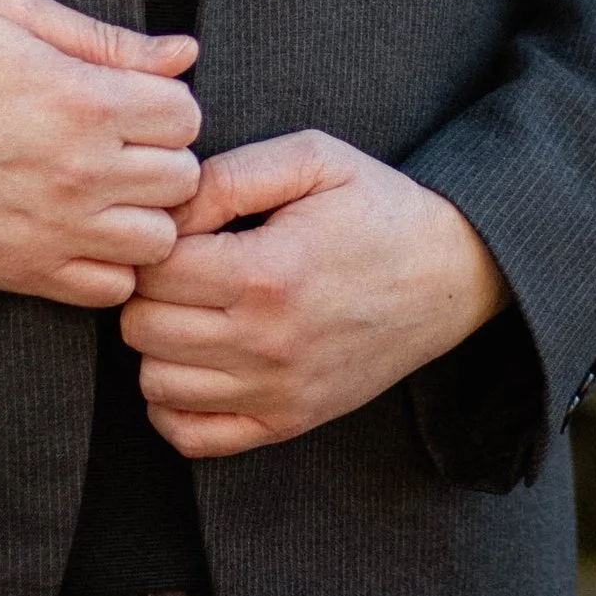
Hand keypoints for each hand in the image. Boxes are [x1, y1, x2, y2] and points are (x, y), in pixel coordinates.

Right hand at [0, 0, 201, 307]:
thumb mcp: (12, 14)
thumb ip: (107, 38)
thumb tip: (184, 53)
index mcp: (84, 100)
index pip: (187, 115)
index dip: (164, 104)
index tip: (132, 104)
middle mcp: (81, 171)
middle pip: (182, 179)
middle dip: (160, 158)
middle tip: (120, 147)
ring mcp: (56, 229)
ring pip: (158, 242)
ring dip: (142, 216)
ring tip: (107, 194)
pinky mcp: (26, 272)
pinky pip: (111, 289)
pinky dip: (109, 266)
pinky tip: (81, 232)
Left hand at [121, 132, 505, 456]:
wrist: (451, 275)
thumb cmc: (376, 208)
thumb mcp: (312, 160)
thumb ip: (230, 175)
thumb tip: (166, 213)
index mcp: (268, 273)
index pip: (154, 272)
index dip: (153, 244)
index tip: (179, 231)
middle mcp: (268, 343)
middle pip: (144, 329)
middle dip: (148, 292)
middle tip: (179, 269)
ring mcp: (278, 392)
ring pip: (157, 383)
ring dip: (158, 345)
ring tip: (190, 310)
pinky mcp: (288, 422)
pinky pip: (192, 436)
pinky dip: (174, 404)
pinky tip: (195, 361)